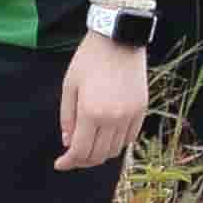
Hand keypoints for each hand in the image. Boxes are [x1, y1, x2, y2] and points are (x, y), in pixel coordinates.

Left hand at [59, 33, 150, 170]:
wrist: (118, 38)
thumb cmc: (89, 59)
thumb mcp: (69, 86)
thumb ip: (67, 117)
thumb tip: (68, 142)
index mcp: (91, 112)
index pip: (80, 151)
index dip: (68, 162)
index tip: (60, 164)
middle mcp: (113, 118)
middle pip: (98, 155)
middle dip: (82, 161)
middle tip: (72, 157)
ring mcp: (130, 115)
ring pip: (115, 150)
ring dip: (100, 154)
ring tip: (89, 147)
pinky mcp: (141, 110)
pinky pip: (129, 138)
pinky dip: (117, 143)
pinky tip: (106, 137)